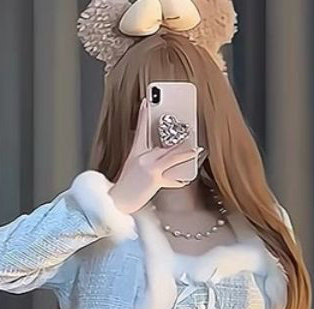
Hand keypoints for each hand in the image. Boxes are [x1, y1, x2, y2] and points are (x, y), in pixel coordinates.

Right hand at [108, 97, 202, 214]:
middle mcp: (141, 157)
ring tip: (196, 149)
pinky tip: (189, 175)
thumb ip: (149, 163)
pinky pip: (172, 173)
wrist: (117, 201)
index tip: (146, 102)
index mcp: (134, 153)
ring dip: (185, 152)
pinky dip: (181, 174)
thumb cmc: (126, 189)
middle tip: (187, 127)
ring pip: (170, 154)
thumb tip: (166, 162)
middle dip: (174, 135)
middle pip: (161, 141)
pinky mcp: (153, 176)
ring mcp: (147, 166)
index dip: (143, 114)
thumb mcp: (133, 171)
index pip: (140, 130)